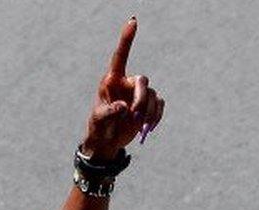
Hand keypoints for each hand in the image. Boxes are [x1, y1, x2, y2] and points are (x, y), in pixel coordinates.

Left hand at [82, 17, 164, 159]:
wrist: (107, 141)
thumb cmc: (98, 127)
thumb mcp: (99, 120)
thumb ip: (109, 112)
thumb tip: (123, 107)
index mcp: (111, 81)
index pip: (120, 56)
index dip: (127, 39)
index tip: (133, 20)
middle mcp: (127, 84)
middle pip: (143, 82)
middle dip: (141, 99)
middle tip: (134, 116)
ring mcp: (139, 94)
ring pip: (153, 96)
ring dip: (147, 113)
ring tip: (137, 126)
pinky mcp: (148, 105)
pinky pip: (159, 105)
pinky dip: (155, 117)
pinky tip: (147, 128)